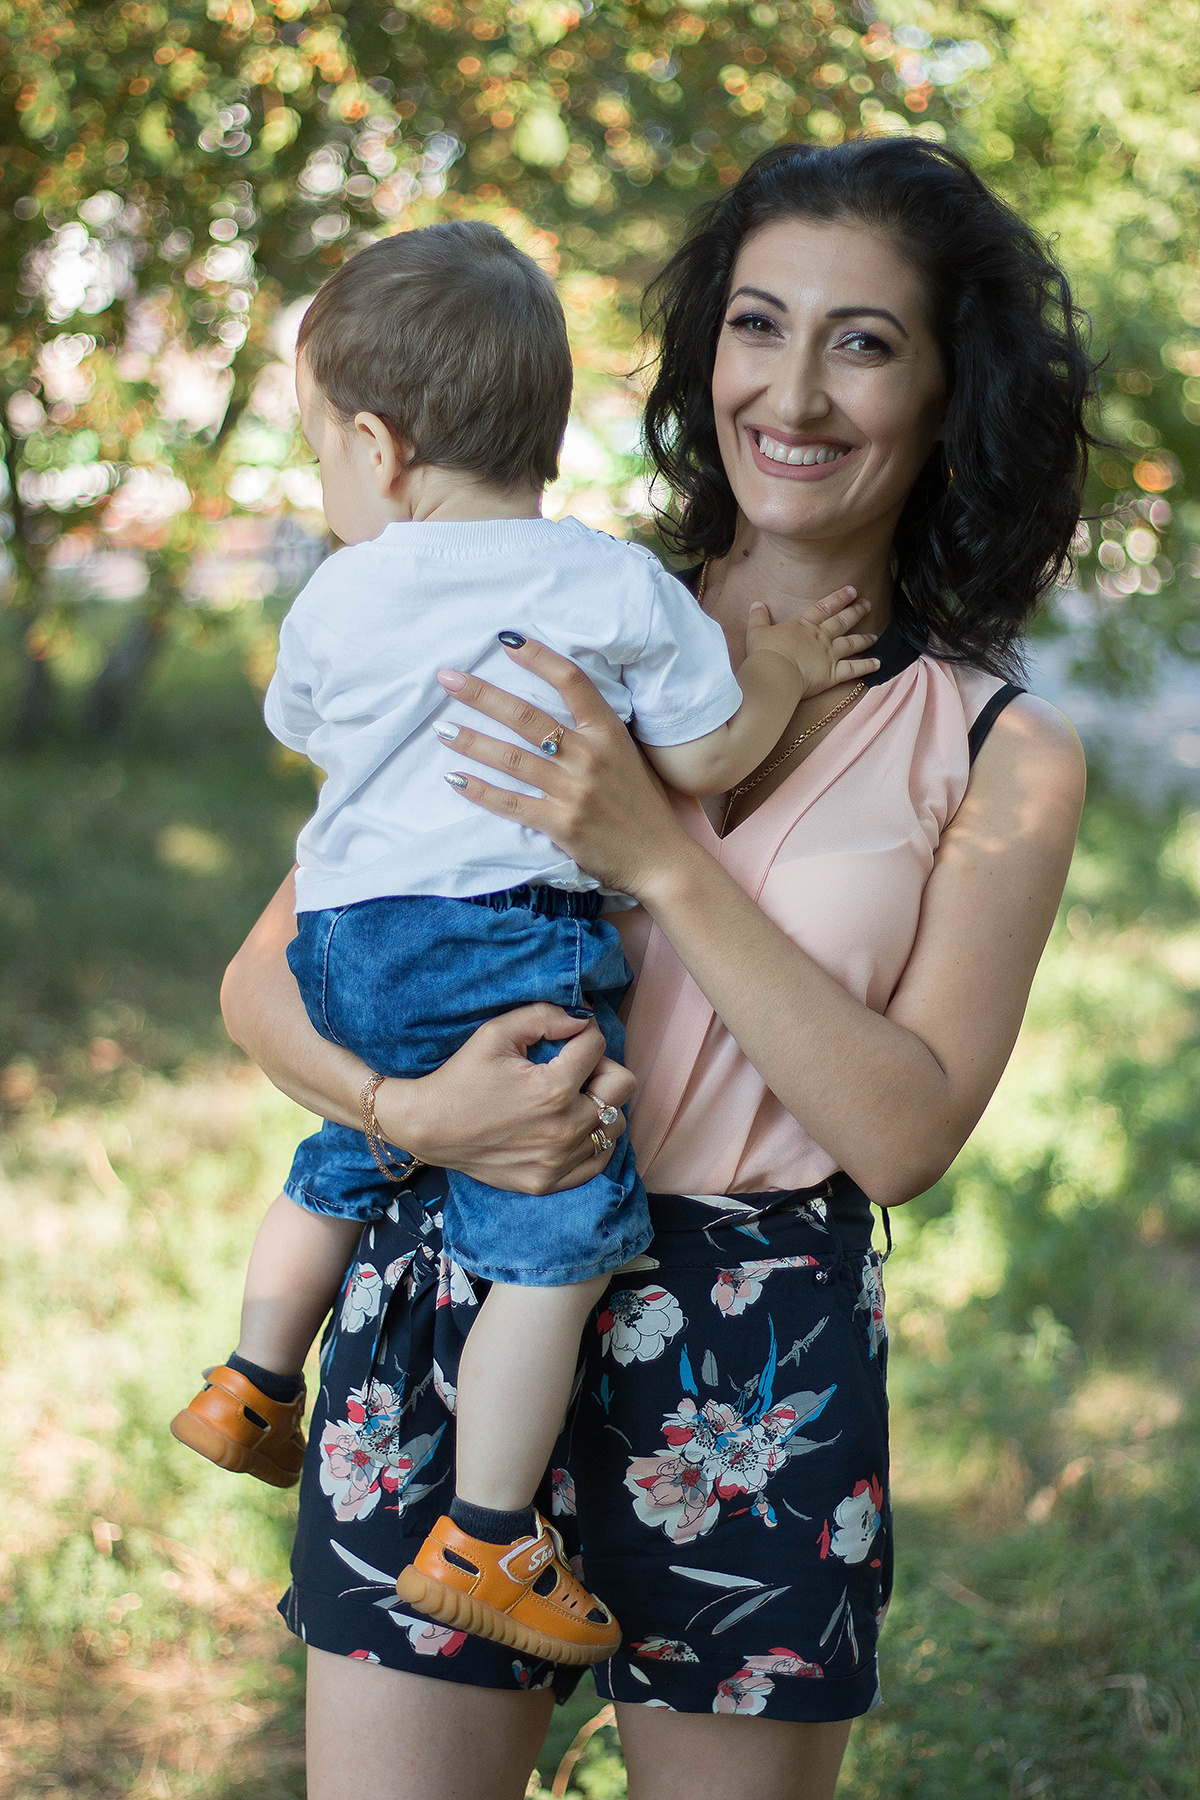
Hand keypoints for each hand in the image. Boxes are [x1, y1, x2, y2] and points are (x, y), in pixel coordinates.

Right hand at [373, 1003, 636, 1193]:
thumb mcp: (496, 1032)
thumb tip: (583, 1018)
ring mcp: (560, 1161)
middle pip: (622, 1086)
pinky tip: (566, 1126)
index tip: (565, 1037)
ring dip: (600, 1105)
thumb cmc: (461, 1076)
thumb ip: (545, 1016)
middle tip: (573, 1068)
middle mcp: (564, 1128)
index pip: (597, 1045)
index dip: (582, 1032)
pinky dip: (592, 1140)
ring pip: (616, 1124)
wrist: (428, 1127)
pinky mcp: (551, 1182)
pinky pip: (600, 1159)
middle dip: (602, 1068)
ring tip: (569, 1098)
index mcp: (553, 1089)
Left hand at [434, 635, 695, 899]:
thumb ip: (595, 733)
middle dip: (482, 695)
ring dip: (471, 741)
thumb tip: (557, 709)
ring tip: (441, 728)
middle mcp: (589, 756)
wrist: (661, 859)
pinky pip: (510, 803)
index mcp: (608, 732)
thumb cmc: (642, 806)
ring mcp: (573, 791)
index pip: (571, 681)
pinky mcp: (560, 824)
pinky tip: (455, 779)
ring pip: (511, 758)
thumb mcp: (629, 756)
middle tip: (447, 679)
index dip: (538, 657)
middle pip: (527, 716)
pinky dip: (480, 791)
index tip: (505, 640)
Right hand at [745, 587, 878, 698]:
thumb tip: (756, 604)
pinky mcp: (832, 674)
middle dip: (855, 612)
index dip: (839, 598)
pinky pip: (853, 670)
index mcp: (803, 626)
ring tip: (875, 636)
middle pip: (842, 622)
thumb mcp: (757, 631)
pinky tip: (878, 663)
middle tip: (867, 604)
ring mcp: (829, 655)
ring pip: (851, 644)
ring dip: (864, 639)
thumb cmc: (764, 653)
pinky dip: (866, 666)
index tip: (852, 590)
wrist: (774, 672)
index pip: (824, 607)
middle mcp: (820, 637)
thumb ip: (758, 617)